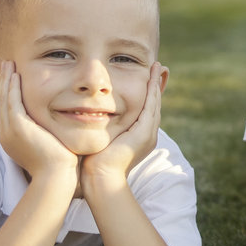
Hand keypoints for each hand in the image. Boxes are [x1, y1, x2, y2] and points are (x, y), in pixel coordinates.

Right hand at [0, 60, 77, 183]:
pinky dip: (12, 87)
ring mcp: (9, 130)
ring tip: (8, 64)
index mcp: (13, 138)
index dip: (9, 93)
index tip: (12, 78)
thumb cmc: (59, 165)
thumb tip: (55, 127)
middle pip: (2, 102)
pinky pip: (12, 101)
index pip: (8, 110)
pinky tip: (15, 74)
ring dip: (6, 80)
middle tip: (6, 65)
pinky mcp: (17, 127)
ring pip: (5, 99)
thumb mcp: (50, 145)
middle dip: (4, 83)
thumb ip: (47, 133)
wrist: (55, 177)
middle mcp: (6, 134)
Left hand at [81, 62, 164, 197]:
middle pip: (154, 103)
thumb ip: (99, 128)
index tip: (146, 76)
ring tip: (156, 66)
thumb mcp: (100, 140)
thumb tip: (87, 118)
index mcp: (138, 137)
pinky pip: (150, 106)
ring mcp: (148, 133)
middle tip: (158, 66)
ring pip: (154, 102)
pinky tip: (151, 76)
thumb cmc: (94, 164)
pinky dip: (152, 90)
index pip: (145, 109)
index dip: (146, 92)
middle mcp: (147, 134)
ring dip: (155, 83)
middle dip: (155, 84)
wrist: (100, 179)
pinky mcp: (145, 132)